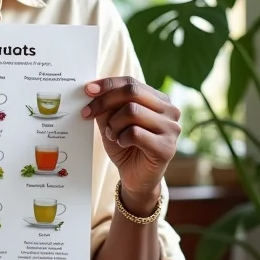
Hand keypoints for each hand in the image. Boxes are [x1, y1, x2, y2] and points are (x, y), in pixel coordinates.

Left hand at [82, 77, 180, 202]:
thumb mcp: (112, 120)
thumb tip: (92, 89)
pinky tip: (123, 144)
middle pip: (131, 92)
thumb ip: (107, 104)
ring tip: (113, 135)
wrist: (135, 177)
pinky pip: (135, 133)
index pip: (131, 82)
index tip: (87, 90)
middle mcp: (170, 110)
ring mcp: (172, 128)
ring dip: (113, 124)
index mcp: (158, 99)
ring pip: (132, 111)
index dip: (107, 84)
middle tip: (88, 113)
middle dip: (105, 102)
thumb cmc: (125, 145)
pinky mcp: (167, 147)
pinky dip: (121, 138)